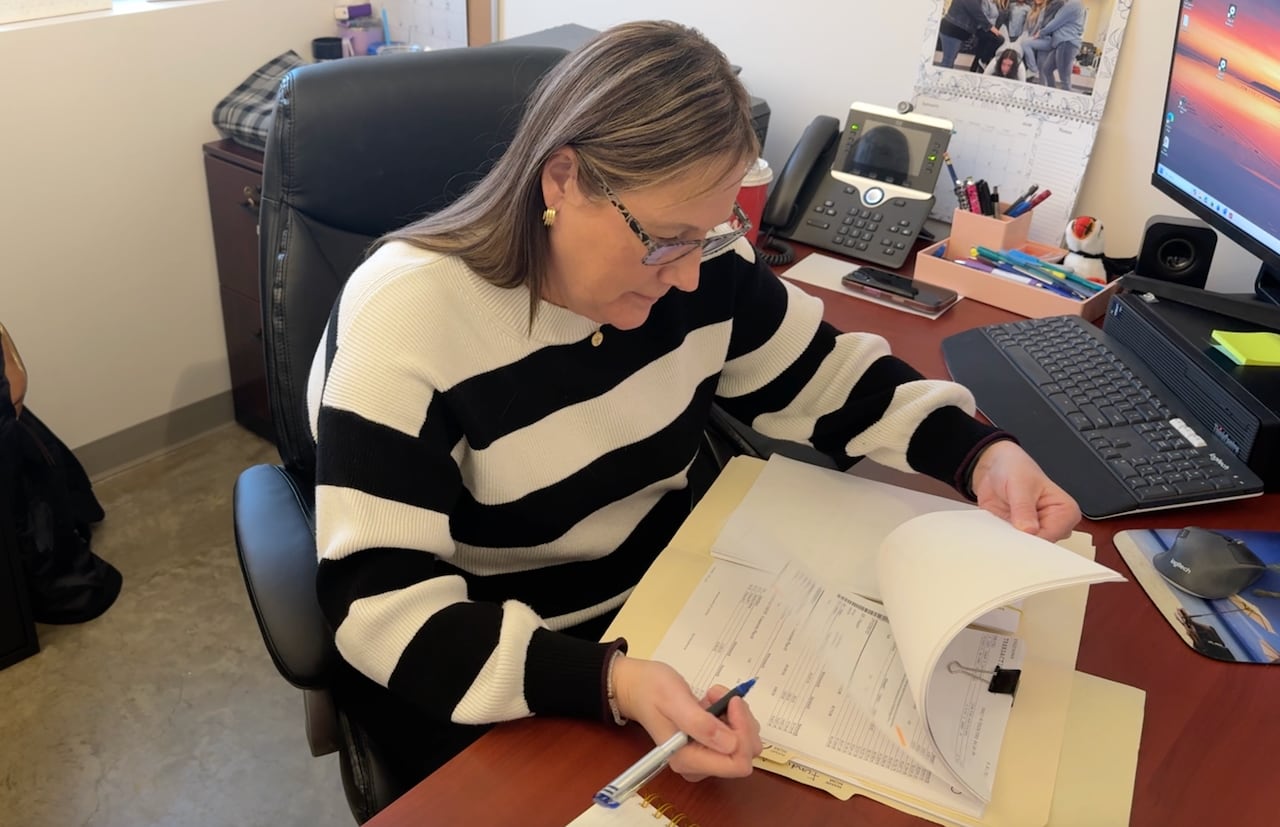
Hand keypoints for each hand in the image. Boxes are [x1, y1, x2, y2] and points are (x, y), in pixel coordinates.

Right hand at [612, 656, 761, 781]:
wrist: (638, 688)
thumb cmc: (652, 691)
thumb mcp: (674, 700)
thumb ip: (699, 723)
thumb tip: (731, 744)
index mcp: (688, 760)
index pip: (736, 763)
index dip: (742, 733)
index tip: (731, 703)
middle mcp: (698, 765)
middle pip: (744, 754)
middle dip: (742, 721)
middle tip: (721, 696)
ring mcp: (705, 756)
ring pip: (745, 743)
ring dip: (738, 715)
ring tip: (714, 695)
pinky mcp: (709, 746)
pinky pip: (737, 735)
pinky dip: (733, 714)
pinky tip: (713, 701)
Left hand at [970, 440, 1079, 540]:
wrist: (993, 467)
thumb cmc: (1014, 468)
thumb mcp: (1020, 484)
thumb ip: (1024, 508)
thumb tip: (1029, 530)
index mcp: (1066, 511)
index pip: (1053, 535)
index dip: (1034, 540)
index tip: (1017, 537)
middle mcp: (1055, 525)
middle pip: (1041, 546)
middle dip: (1022, 543)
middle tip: (1006, 535)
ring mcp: (1037, 531)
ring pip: (1026, 549)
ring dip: (1011, 542)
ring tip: (1000, 529)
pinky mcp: (1020, 535)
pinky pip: (1012, 546)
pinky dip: (1002, 542)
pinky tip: (995, 533)